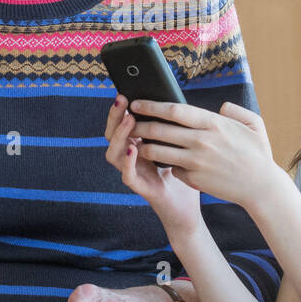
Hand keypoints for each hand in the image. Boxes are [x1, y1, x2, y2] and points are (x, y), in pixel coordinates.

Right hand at [104, 94, 201, 236]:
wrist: (188, 210)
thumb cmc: (185, 177)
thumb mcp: (181, 146)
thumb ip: (174, 128)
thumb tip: (176, 101)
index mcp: (139, 146)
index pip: (122, 124)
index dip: (121, 109)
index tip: (125, 91)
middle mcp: (131, 159)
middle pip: (112, 135)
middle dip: (114, 116)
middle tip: (121, 99)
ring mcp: (134, 173)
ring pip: (113, 153)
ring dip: (119, 135)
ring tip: (129, 121)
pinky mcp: (141, 189)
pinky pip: (127, 175)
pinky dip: (127, 162)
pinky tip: (133, 148)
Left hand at [121, 98, 277, 208]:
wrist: (262, 187)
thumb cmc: (258, 154)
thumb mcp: (253, 125)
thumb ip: (235, 111)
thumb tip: (220, 107)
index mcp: (214, 124)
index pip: (174, 110)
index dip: (152, 106)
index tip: (138, 103)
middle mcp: (202, 141)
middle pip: (160, 130)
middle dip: (140, 125)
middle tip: (129, 122)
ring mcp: (196, 162)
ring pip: (158, 151)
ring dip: (144, 146)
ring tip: (137, 142)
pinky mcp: (194, 179)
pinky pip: (172, 169)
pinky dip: (165, 164)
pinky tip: (160, 161)